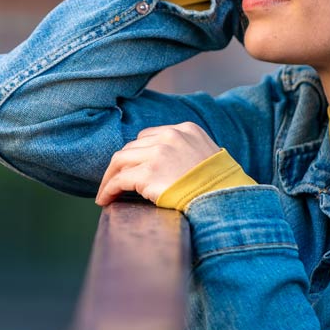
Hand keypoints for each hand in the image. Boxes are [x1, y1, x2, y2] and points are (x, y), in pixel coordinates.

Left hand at [95, 122, 220, 205]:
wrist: (224, 199)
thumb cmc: (220, 185)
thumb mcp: (207, 157)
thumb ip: (188, 152)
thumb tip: (171, 166)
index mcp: (185, 129)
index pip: (150, 136)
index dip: (138, 153)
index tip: (131, 168)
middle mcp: (169, 137)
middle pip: (133, 147)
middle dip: (121, 165)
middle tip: (113, 181)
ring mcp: (158, 153)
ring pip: (121, 160)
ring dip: (110, 177)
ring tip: (105, 193)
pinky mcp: (148, 173)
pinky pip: (119, 180)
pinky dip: (108, 189)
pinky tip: (105, 200)